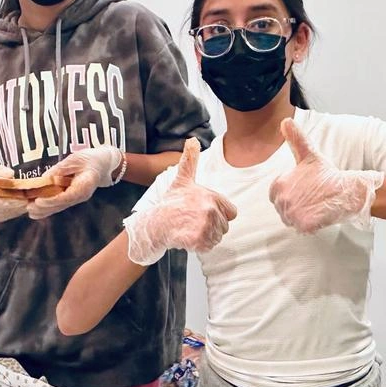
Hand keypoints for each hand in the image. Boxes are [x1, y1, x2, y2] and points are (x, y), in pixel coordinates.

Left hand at [26, 146, 122, 220]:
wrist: (103, 163)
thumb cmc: (90, 159)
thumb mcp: (75, 159)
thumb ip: (60, 169)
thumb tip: (45, 178)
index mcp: (84, 186)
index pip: (66, 197)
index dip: (51, 200)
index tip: (38, 201)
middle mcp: (80, 196)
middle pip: (61, 205)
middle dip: (44, 208)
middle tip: (29, 208)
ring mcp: (77, 198)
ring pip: (59, 207)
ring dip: (44, 210)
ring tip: (29, 211)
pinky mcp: (72, 197)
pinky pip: (59, 204)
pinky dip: (48, 207)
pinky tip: (37, 211)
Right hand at [123, 139, 236, 264]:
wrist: (154, 223)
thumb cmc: (170, 203)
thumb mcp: (182, 179)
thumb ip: (190, 160)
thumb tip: (192, 139)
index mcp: (211, 196)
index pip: (231, 212)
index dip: (217, 213)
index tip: (200, 211)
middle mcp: (210, 210)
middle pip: (224, 226)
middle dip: (211, 226)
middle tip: (192, 221)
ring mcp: (204, 226)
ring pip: (216, 238)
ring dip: (205, 237)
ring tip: (189, 228)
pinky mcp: (198, 240)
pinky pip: (208, 247)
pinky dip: (198, 246)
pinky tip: (186, 237)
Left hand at [269, 118, 383, 232]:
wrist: (349, 190)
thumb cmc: (328, 174)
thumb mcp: (309, 155)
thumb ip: (295, 140)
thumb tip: (285, 120)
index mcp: (278, 184)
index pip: (277, 195)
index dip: (292, 192)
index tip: (306, 188)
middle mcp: (282, 200)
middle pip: (284, 209)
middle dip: (297, 204)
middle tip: (313, 197)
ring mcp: (292, 213)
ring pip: (292, 220)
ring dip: (303, 215)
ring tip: (317, 204)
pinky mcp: (304, 224)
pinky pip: (303, 228)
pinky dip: (311, 224)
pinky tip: (320, 214)